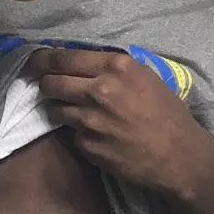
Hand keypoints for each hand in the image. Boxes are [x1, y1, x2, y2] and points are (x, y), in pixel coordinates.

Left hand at [28, 48, 213, 200]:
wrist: (178, 155)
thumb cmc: (167, 113)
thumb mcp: (144, 77)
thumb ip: (112, 68)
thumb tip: (80, 63)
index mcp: (116, 66)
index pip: (64, 58)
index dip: (44, 60)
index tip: (36, 62)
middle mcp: (99, 89)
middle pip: (51, 82)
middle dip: (46, 84)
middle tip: (47, 86)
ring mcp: (90, 120)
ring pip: (55, 109)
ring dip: (59, 109)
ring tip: (74, 111)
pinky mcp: (87, 145)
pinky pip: (71, 134)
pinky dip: (77, 132)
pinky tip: (95, 134)